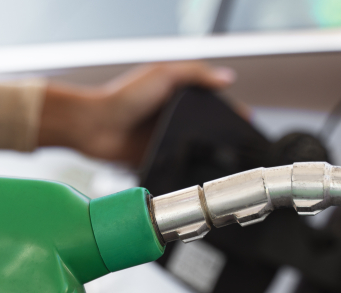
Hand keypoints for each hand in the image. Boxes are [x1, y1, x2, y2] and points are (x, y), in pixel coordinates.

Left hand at [38, 62, 234, 166]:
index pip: (209, 103)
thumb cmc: (122, 97)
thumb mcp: (163, 74)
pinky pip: (173, 164)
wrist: (95, 127)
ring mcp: (162, 139)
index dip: (228, 111)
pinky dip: (183, 168)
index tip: (245, 120)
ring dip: (203, 154)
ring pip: (191, 148)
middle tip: (239, 146)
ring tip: (223, 161)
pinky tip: (195, 171)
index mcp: (175, 96)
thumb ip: (195, 74)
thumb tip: (226, 78)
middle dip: (220, 136)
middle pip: (203, 128)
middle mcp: (170, 118)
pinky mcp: (153, 158)